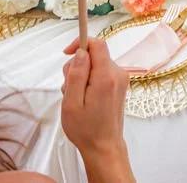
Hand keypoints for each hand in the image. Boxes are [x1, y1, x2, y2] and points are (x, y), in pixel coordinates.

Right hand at [61, 38, 133, 180]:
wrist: (104, 144)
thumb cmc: (86, 128)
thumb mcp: (72, 102)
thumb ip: (76, 75)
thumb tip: (80, 52)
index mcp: (106, 77)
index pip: (98, 45)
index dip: (80, 43)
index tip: (66, 53)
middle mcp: (117, 74)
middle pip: (94, 55)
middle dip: (77, 66)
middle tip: (69, 88)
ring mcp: (120, 79)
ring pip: (95, 64)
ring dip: (82, 76)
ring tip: (77, 97)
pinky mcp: (119, 84)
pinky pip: (100, 73)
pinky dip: (89, 81)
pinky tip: (85, 97)